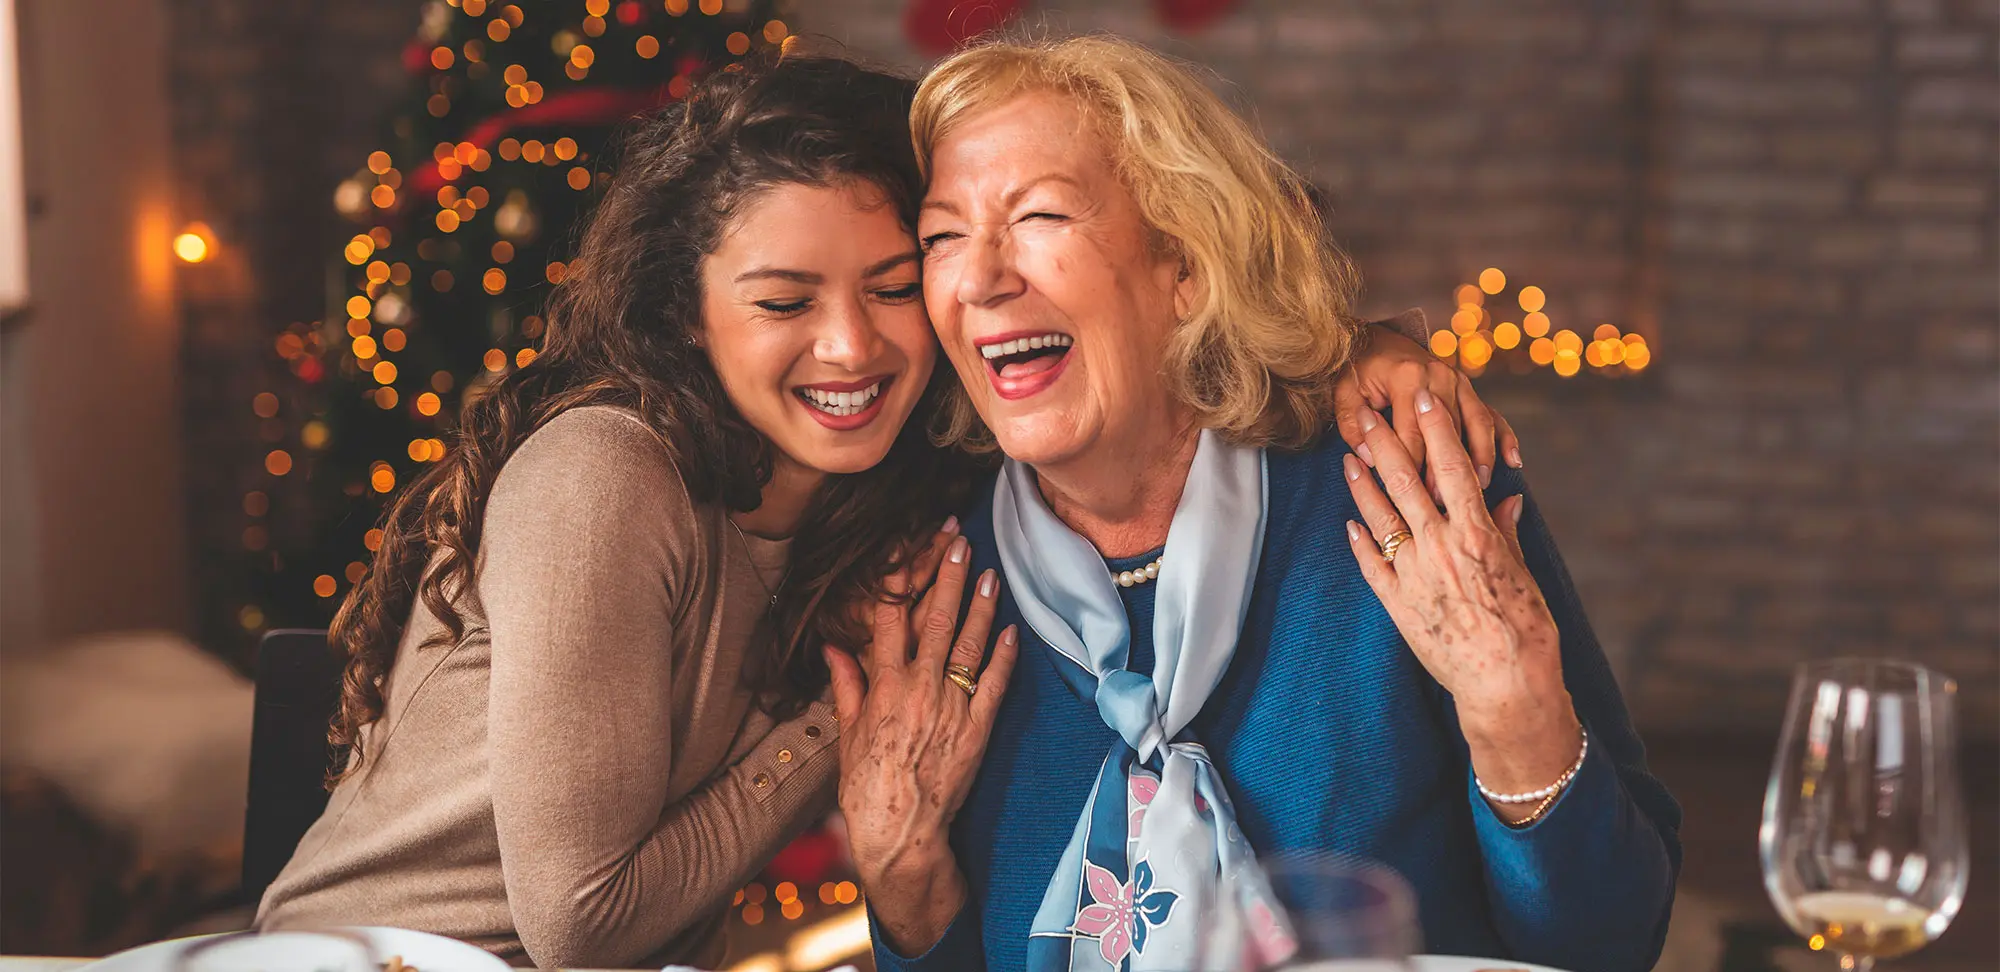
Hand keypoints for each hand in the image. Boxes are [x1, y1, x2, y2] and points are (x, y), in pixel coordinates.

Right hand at [824, 532, 1020, 951]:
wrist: (901, 832)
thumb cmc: (867, 786)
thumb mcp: (848, 733)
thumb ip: (847, 685)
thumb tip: (833, 647)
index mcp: (883, 686)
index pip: (890, 618)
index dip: (899, 578)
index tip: (907, 547)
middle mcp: (919, 689)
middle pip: (935, 620)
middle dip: (947, 576)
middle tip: (958, 541)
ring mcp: (952, 708)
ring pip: (969, 645)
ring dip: (980, 606)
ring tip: (989, 573)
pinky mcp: (978, 729)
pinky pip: (994, 684)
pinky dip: (1003, 655)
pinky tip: (1011, 629)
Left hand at [1335, 326, 1521, 489]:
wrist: (1377, 341)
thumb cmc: (1357, 371)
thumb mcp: (1344, 394)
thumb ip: (1353, 426)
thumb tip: (1370, 458)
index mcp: (1407, 378)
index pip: (1411, 434)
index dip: (1410, 469)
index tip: (1409, 499)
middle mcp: (1439, 377)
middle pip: (1447, 433)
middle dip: (1445, 471)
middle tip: (1442, 505)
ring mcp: (1458, 381)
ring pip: (1477, 424)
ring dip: (1480, 458)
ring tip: (1480, 487)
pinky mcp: (1468, 389)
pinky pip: (1491, 415)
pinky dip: (1504, 438)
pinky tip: (1513, 461)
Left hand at [1341, 389, 1580, 821]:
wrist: (1507, 685)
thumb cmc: (1527, 630)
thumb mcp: (1523, 573)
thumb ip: (1507, 533)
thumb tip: (1505, 499)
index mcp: (1477, 534)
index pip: (1452, 467)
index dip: (1437, 428)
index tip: (1425, 396)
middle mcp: (1441, 547)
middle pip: (1405, 482)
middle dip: (1383, 442)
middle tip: (1364, 413)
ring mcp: (1415, 575)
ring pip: (1380, 518)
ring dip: (1362, 485)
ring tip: (1347, 458)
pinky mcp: (1398, 605)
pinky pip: (1372, 565)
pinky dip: (1360, 541)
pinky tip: (1349, 521)